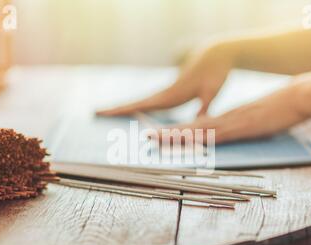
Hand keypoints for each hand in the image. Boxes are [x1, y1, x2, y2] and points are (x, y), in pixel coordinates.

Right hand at [96, 43, 233, 117]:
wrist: (215, 55)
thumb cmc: (215, 73)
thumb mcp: (212, 91)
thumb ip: (205, 108)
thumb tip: (199, 123)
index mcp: (170, 94)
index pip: (141, 104)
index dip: (123, 109)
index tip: (106, 112)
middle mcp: (164, 93)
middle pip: (135, 103)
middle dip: (116, 109)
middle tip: (95, 113)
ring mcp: (166, 92)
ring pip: (140, 102)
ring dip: (124, 108)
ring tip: (106, 113)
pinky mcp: (170, 92)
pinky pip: (149, 102)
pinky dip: (137, 107)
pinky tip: (133, 112)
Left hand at [151, 80, 307, 144]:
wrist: (298, 96)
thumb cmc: (282, 110)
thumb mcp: (258, 122)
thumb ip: (245, 129)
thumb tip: (238, 136)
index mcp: (228, 118)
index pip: (198, 126)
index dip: (179, 130)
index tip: (162, 134)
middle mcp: (226, 119)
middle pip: (192, 127)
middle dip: (168, 133)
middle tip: (147, 135)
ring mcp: (233, 122)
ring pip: (198, 130)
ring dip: (176, 135)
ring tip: (155, 137)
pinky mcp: (242, 126)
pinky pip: (215, 134)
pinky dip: (199, 138)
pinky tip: (185, 140)